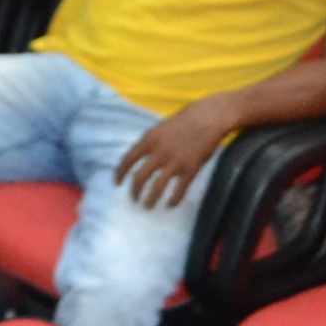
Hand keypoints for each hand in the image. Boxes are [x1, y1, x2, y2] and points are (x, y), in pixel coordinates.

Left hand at [115, 101, 230, 207]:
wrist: (208, 118)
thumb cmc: (183, 122)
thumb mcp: (159, 129)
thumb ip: (149, 144)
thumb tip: (139, 160)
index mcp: (149, 139)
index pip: (127, 159)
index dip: (120, 173)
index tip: (117, 183)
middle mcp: (159, 152)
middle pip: (140, 177)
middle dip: (135, 191)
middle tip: (134, 199)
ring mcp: (175, 162)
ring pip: (157, 187)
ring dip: (151, 200)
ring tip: (148, 206)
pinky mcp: (190, 169)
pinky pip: (179, 190)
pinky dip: (173, 200)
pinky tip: (170, 205)